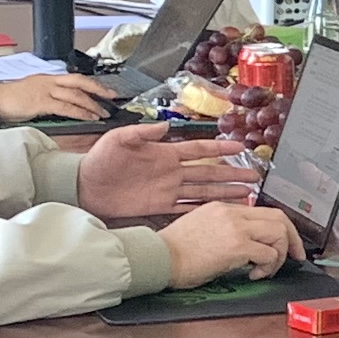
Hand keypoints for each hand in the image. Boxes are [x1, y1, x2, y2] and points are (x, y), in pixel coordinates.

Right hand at [0, 70, 112, 124]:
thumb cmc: (9, 99)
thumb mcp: (32, 93)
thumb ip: (49, 97)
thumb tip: (64, 105)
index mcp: (47, 78)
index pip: (75, 78)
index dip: (92, 83)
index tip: (105, 90)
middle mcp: (48, 81)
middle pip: (80, 81)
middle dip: (98, 89)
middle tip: (113, 96)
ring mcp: (45, 90)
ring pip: (75, 94)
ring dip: (92, 104)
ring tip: (103, 113)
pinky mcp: (40, 102)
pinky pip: (65, 106)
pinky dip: (80, 112)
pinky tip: (89, 117)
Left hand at [76, 121, 259, 219]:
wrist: (83, 186)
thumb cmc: (99, 160)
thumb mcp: (119, 139)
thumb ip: (142, 132)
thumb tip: (165, 125)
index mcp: (165, 153)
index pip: (199, 149)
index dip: (220, 147)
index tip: (241, 146)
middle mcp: (171, 172)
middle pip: (209, 172)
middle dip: (232, 173)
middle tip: (255, 176)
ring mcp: (167, 190)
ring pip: (203, 192)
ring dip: (224, 193)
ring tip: (247, 195)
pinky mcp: (158, 206)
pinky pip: (185, 208)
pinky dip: (202, 210)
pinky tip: (218, 212)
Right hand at [159, 201, 301, 286]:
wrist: (158, 258)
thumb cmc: (174, 251)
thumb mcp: (201, 228)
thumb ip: (225, 229)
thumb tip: (248, 245)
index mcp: (223, 207)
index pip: (263, 211)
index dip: (281, 228)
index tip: (287, 244)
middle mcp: (232, 213)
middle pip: (279, 217)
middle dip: (293, 239)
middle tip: (295, 258)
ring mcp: (236, 227)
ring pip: (279, 233)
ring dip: (279, 255)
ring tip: (265, 270)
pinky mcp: (237, 246)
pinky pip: (268, 254)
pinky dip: (268, 267)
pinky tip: (253, 275)